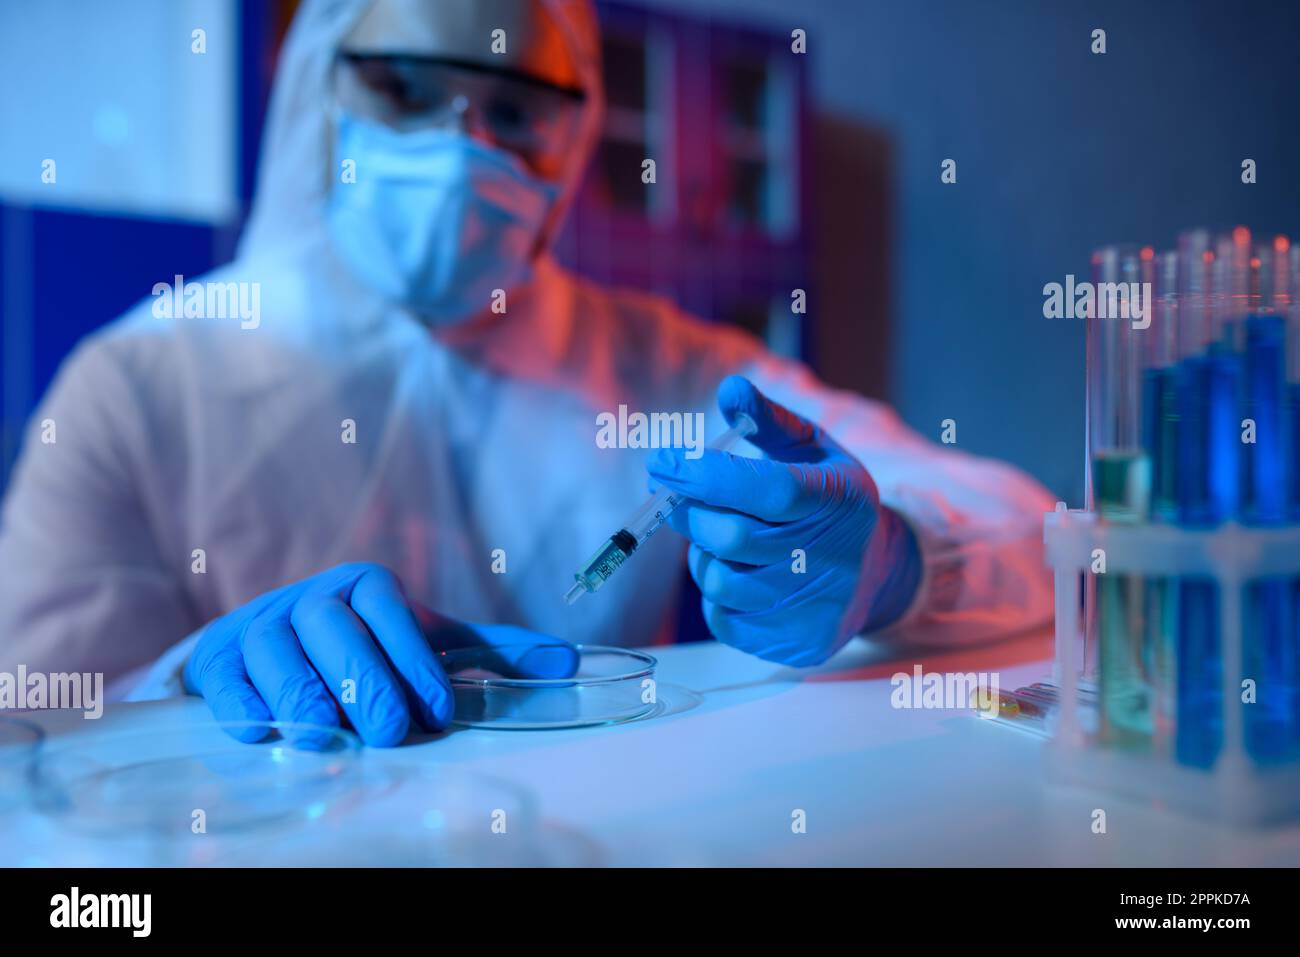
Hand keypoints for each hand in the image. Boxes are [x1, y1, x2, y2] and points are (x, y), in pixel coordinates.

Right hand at [183, 562, 576, 745]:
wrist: (265, 647)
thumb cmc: (360, 646)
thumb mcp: (425, 642)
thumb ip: (490, 652)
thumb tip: (568, 663)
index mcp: (364, 585)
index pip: (391, 613)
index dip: (414, 660)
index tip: (438, 710)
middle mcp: (310, 598)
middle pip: (335, 630)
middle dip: (366, 681)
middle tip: (392, 732)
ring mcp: (259, 626)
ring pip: (278, 654)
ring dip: (306, 696)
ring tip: (335, 736)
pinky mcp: (217, 661)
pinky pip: (229, 684)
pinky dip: (248, 708)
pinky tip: (270, 733)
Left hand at [647, 376, 920, 666]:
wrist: (877, 575)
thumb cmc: (831, 502)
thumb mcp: (814, 452)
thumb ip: (770, 422)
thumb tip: (730, 389)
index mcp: (838, 500)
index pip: (765, 490)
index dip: (706, 475)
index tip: (663, 460)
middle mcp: (831, 558)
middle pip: (730, 538)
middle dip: (688, 512)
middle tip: (673, 494)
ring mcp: (814, 607)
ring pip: (720, 582)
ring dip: (703, 554)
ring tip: (719, 535)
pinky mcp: (795, 644)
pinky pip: (724, 620)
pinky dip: (717, 593)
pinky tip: (738, 571)